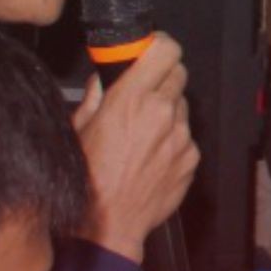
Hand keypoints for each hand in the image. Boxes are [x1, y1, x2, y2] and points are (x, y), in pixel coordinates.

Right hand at [70, 37, 196, 260]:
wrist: (109, 224)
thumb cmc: (89, 179)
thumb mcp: (78, 129)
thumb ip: (95, 96)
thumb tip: (104, 78)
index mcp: (132, 99)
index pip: (166, 49)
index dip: (160, 46)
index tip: (151, 50)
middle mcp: (162, 112)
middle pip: (178, 73)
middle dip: (162, 77)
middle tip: (144, 92)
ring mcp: (181, 135)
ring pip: (182, 105)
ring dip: (167, 110)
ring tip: (143, 131)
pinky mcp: (192, 156)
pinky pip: (186, 135)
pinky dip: (173, 138)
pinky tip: (151, 154)